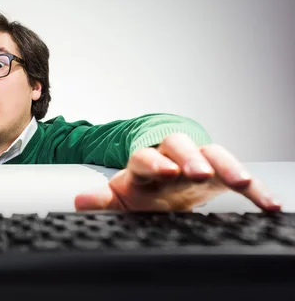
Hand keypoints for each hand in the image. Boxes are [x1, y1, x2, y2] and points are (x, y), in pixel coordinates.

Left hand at [75, 133, 281, 211]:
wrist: (166, 177)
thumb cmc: (144, 188)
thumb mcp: (124, 196)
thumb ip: (104, 200)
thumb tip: (80, 201)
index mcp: (145, 161)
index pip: (146, 156)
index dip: (154, 162)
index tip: (163, 171)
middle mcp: (172, 155)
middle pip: (179, 147)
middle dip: (189, 157)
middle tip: (196, 171)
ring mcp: (199, 161)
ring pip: (213, 153)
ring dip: (226, 166)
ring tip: (240, 181)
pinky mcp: (221, 173)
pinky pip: (240, 177)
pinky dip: (255, 188)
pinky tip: (270, 204)